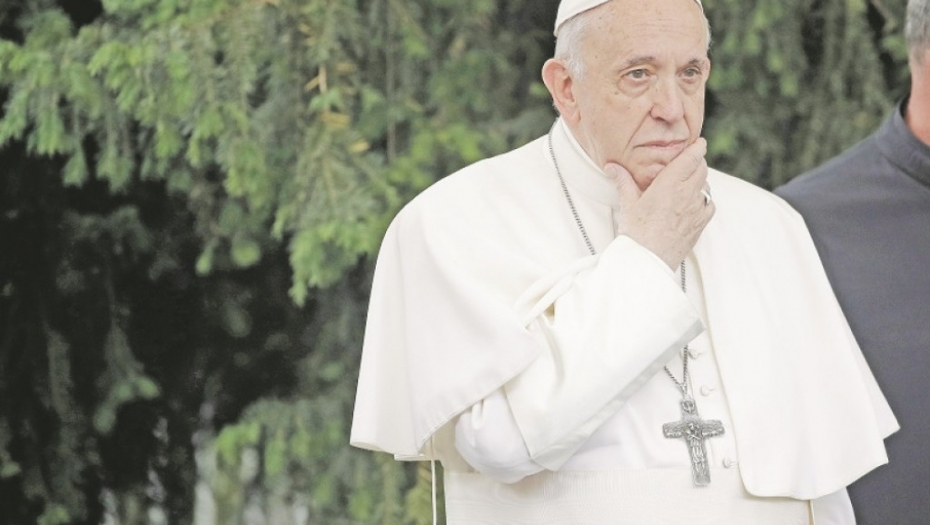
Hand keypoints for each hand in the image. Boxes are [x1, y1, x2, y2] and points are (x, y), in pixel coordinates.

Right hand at [605, 139, 714, 269]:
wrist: (647, 260)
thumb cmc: (636, 232)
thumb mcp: (627, 204)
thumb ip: (623, 181)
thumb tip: (611, 166)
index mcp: (669, 184)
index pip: (691, 158)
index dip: (697, 147)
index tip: (698, 143)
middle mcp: (687, 194)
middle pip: (702, 169)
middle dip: (698, 162)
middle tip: (690, 161)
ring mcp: (696, 210)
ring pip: (707, 186)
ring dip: (700, 181)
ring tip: (689, 182)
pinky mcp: (700, 224)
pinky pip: (709, 204)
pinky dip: (704, 200)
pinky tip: (694, 203)